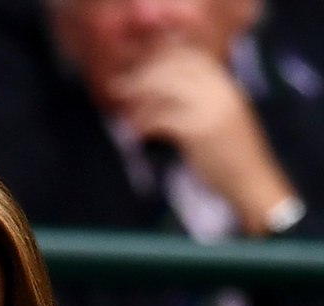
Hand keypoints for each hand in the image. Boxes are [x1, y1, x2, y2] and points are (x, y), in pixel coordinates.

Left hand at [109, 45, 296, 234]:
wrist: (252, 184)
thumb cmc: (232, 157)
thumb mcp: (220, 119)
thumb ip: (199, 101)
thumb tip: (160, 90)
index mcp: (226, 86)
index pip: (191, 57)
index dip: (160, 57)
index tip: (137, 66)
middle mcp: (221, 91)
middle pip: (173, 68)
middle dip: (141, 75)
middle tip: (118, 87)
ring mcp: (211, 109)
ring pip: (163, 89)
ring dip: (138, 101)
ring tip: (126, 116)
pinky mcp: (199, 130)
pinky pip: (161, 118)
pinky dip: (143, 125)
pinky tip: (136, 135)